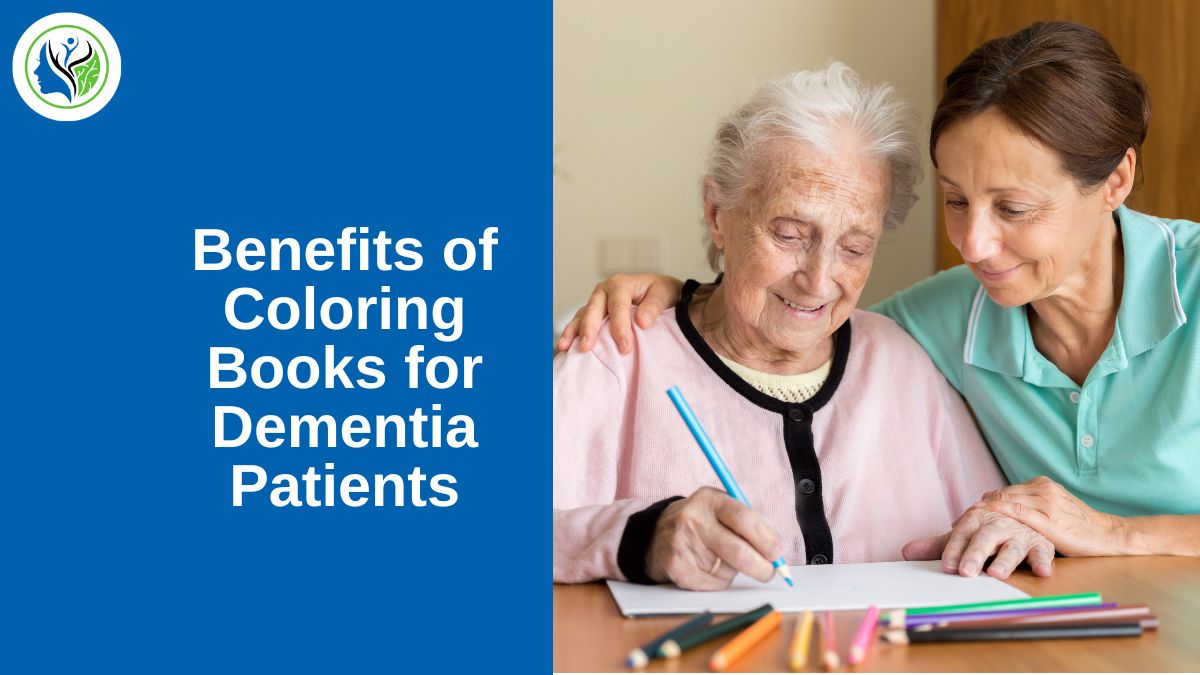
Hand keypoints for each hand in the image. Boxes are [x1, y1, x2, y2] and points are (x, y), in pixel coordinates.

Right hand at [556, 274, 683, 353]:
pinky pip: (579, 324)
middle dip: (590, 329)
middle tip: (587, 348)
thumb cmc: (660, 293)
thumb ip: (654, 306)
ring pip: (582, 316)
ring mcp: (595, 302)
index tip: (625, 348)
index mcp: (621, 284)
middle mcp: (604, 291)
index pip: (618, 306)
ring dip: (573, 332)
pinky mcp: (592, 314)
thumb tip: (642, 322)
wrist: (658, 292)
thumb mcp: (664, 293)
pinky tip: (565, 348)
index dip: (620, 327)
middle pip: (594, 310)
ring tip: (566, 348)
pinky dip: (571, 335)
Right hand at [647, 486, 783, 590]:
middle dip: (761, 566)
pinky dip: (720, 581)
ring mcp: (682, 544)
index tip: (778, 553)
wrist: (657, 535)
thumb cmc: (702, 523)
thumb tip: (777, 553)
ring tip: (721, 558)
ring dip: (735, 571)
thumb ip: (749, 524)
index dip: (765, 538)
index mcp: (709, 499)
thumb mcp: (720, 509)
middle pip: (737, 550)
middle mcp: (693, 519)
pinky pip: (713, 584)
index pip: (743, 517)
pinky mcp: (677, 567)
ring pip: (728, 570)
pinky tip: (708, 568)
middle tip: (770, 572)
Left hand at [902, 506, 1054, 578]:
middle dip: (974, 555)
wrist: (1023, 516)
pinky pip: (1044, 552)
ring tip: (997, 573)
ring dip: (1005, 560)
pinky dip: (1043, 561)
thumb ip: (939, 546)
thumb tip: (905, 552)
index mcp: (976, 520)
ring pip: (1012, 546)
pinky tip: (1042, 572)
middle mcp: (997, 524)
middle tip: (966, 572)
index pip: (961, 536)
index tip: (947, 567)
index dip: (953, 551)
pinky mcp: (1040, 543)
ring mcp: (1020, 534)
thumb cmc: (988, 533)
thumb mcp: (964, 537)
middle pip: (985, 539)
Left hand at [978, 476, 1129, 556]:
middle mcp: (1042, 489)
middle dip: (977, 510)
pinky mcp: (1049, 520)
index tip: (964, 516)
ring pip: (1005, 503)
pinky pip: (1018, 514)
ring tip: (963, 526)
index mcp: (1042, 484)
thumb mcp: (1053, 507)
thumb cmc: (1079, 525)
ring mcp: (1046, 503)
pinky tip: (985, 522)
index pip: (1003, 492)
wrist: (1109, 534)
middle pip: (1000, 497)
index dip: (983, 504)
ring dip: (983, 514)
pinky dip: (998, 515)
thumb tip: (999, 505)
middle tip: (957, 523)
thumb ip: (1030, 504)